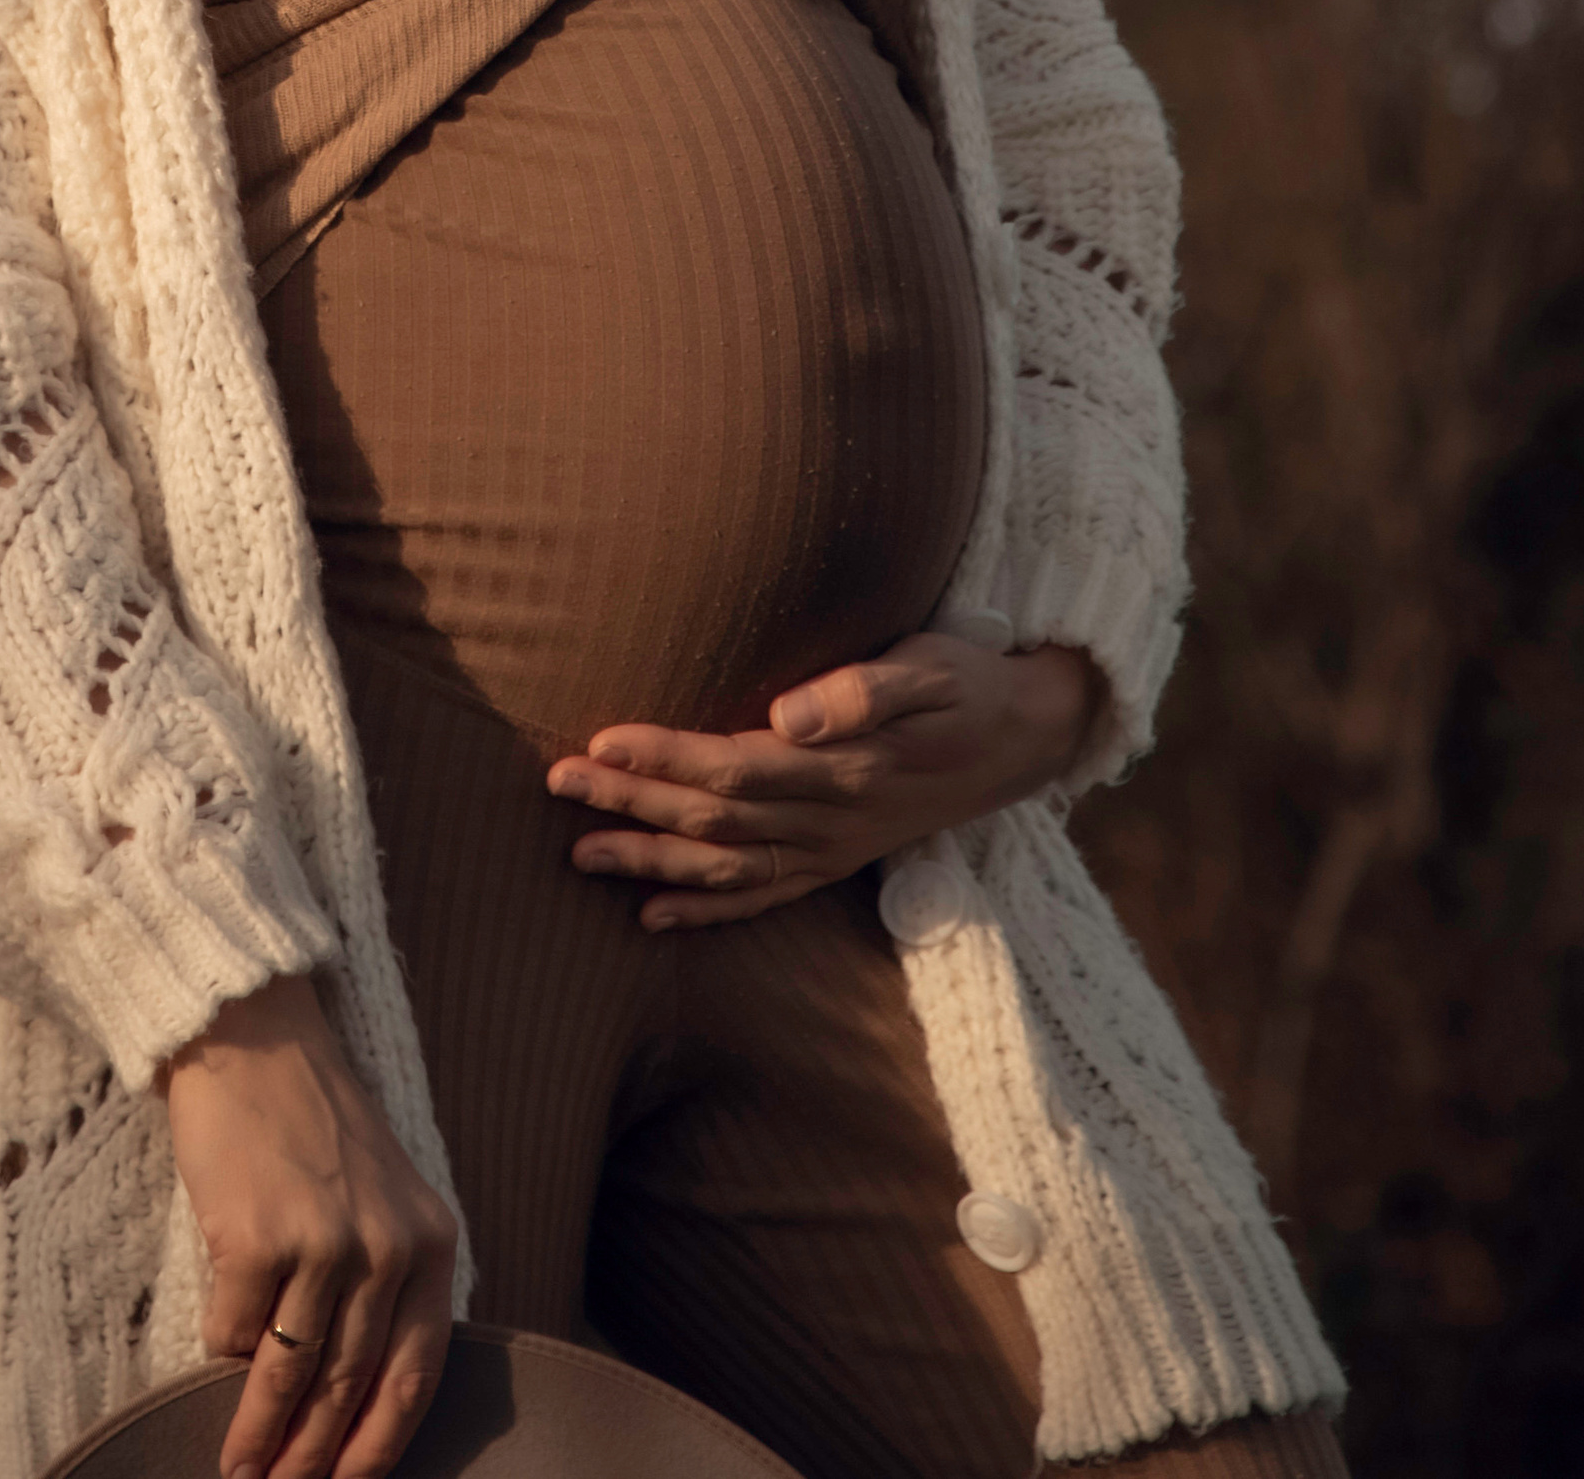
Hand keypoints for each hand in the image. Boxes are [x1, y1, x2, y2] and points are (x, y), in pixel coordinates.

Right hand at [159, 971, 457, 1478]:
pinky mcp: (256, 1237)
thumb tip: (350, 1397)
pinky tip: (213, 1368)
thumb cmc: (309, 1120)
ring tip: (242, 1473)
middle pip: (351, 1385)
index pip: (416, 1373)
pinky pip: (233, 1330)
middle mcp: (386, 1247)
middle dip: (315, 1456)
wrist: (253, 1038)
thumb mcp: (380, 1195)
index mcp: (429, 1240)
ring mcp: (323, 1242)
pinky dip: (221, 1356)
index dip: (381, 1444)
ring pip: (291, 1374)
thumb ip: (383, 1280)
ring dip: (261, 1435)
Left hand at [543, 634, 1098, 931]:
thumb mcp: (930, 669)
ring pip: (727, 867)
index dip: (665, 760)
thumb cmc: (966, 684)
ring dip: (651, 862)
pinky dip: (706, 910)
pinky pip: (764, 897)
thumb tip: (788, 714)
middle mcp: (832, 820)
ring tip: (580, 852)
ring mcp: (835, 848)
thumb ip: (862, 691)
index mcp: (845, 769)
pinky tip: (654, 914)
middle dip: (633, 805)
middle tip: (558, 783)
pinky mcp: (839, 860)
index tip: (601, 741)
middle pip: (715, 820)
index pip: (734, 768)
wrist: (1026, 736)